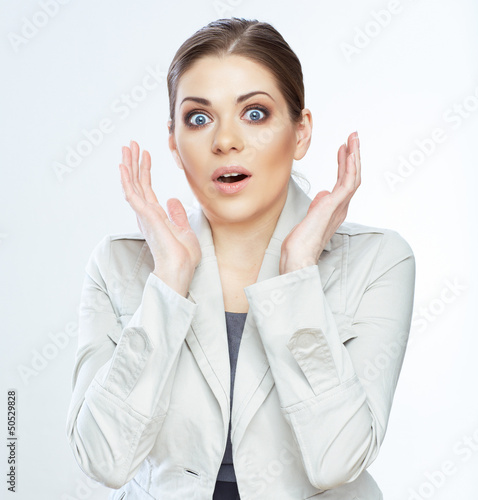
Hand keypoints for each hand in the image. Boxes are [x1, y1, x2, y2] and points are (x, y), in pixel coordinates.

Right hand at [119, 140, 201, 295]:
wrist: (181, 268)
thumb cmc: (183, 256)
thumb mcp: (184, 230)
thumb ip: (177, 215)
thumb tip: (173, 200)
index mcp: (155, 217)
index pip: (147, 189)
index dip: (145, 171)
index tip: (146, 154)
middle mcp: (147, 215)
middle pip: (138, 183)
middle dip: (134, 163)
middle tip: (131, 144)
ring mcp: (144, 215)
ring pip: (133, 185)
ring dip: (129, 165)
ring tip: (127, 148)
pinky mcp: (145, 217)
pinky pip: (132, 194)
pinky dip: (127, 179)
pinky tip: (124, 166)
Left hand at [279, 131, 360, 273]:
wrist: (298, 256)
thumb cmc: (301, 242)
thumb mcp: (309, 218)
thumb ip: (318, 205)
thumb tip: (323, 193)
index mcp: (335, 209)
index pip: (344, 182)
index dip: (345, 165)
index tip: (343, 149)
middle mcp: (341, 207)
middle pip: (352, 176)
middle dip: (353, 156)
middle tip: (353, 138)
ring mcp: (339, 206)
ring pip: (353, 176)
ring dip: (354, 156)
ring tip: (353, 138)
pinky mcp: (334, 206)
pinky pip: (348, 182)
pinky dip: (349, 166)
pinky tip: (348, 152)